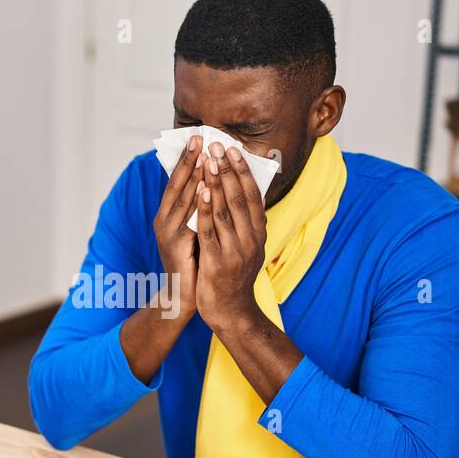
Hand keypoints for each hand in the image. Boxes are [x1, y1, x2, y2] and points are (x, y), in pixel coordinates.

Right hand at [152, 134, 202, 318]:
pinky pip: (187, 219)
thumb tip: (213, 182)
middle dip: (187, 160)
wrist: (185, 295)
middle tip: (198, 138)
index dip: (186, 160)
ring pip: (181, 199)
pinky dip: (196, 203)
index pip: (176, 181)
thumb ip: (199, 209)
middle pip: (176, 184)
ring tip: (203, 155)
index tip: (197, 138)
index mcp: (167, 215)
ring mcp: (167, 233)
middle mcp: (163, 220)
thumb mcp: (195, 229)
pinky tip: (204, 188)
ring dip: (192, 176)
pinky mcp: (176, 246)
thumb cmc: (194, 261)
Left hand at [194, 142, 267, 334]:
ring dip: (216, 182)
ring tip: (208, 160)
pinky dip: (205, 208)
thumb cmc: (235, 276)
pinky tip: (199, 190)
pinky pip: (210, 230)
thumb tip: (244, 193)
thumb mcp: (248, 248)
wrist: (231, 312)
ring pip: (225, 210)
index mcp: (259, 234)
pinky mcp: (217, 261)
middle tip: (217, 145)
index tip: (232, 149)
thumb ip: (247, 223)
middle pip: (240, 197)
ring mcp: (235, 251)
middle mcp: (251, 240)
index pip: (254, 195)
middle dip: (228, 169)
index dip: (243, 170)